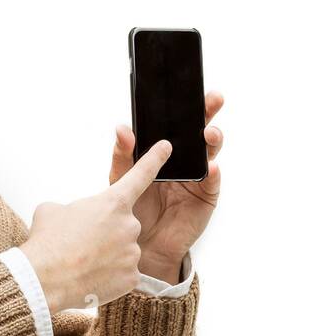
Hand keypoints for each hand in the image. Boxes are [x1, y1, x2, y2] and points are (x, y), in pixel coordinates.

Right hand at [20, 136, 175, 312]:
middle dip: (105, 233)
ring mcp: (132, 252)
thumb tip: (75, 219)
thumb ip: (75, 209)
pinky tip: (91, 277)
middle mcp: (129, 224)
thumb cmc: (48, 242)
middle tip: (80, 243)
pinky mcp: (132, 277)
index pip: (140, 176)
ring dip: (105, 255)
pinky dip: (109, 276)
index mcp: (112, 203)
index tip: (166, 148)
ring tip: (81, 262)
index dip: (154, 160)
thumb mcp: (53, 210)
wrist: (45, 280)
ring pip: (122, 250)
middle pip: (122, 225)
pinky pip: (123, 273)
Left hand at [110, 90, 223, 275]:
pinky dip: (213, 174)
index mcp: (164, 151)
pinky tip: (210, 168)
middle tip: (212, 99)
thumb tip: (122, 128)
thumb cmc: (132, 210)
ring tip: (208, 134)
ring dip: (212, 140)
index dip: (185, 106)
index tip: (189, 88)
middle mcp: (184, 159)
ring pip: (210, 153)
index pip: (177, 123)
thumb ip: (123, 154)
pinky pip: (212, 183)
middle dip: (207, 113)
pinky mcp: (206, 197)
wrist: (140, 246)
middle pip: (199, 131)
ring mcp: (198, 177)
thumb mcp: (121, 179)